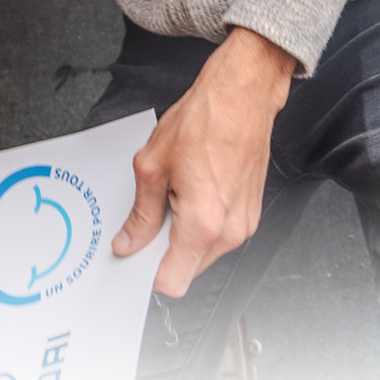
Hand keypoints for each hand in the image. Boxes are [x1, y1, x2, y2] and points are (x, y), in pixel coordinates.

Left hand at [112, 26, 295, 296]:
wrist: (241, 98)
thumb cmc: (203, 123)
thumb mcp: (152, 167)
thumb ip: (141, 213)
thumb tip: (129, 242)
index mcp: (203, 225)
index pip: (173, 280)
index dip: (148, 272)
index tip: (133, 256)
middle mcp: (230, 232)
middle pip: (188, 268)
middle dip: (163, 251)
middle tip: (144, 220)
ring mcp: (244, 225)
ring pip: (203, 252)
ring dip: (181, 235)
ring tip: (170, 196)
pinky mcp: (250, 214)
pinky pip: (218, 235)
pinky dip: (199, 224)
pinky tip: (187, 193)